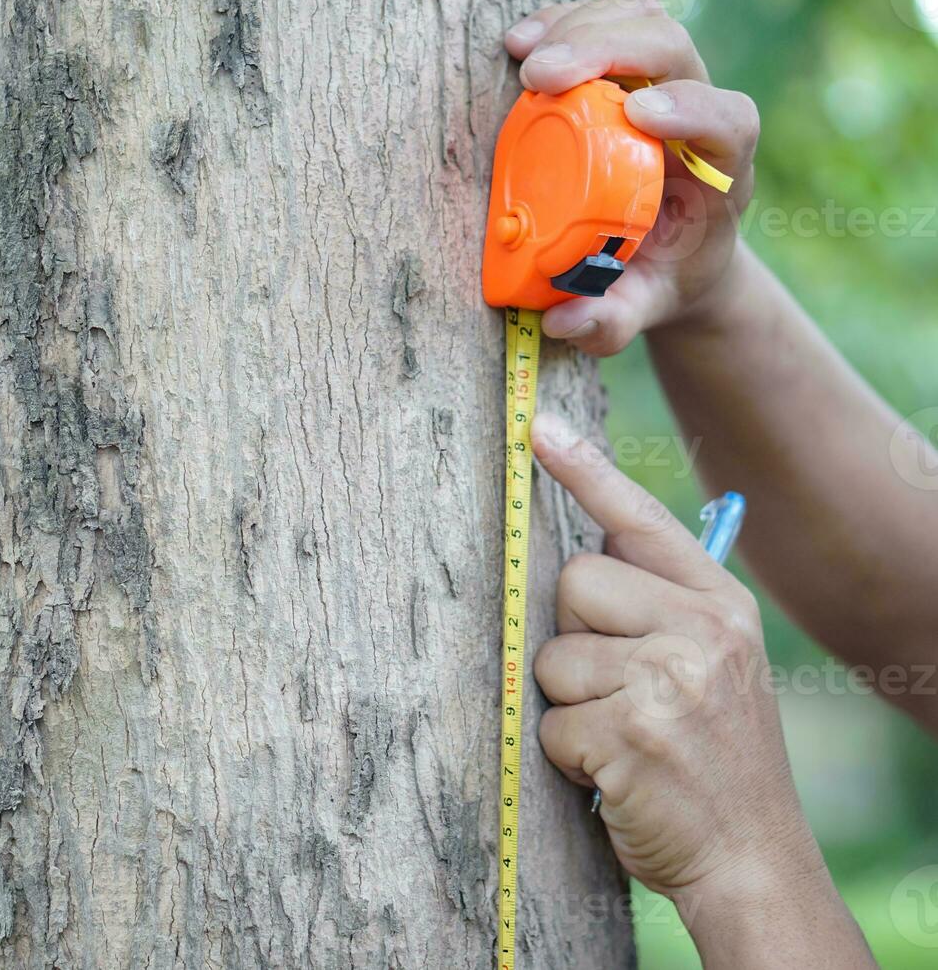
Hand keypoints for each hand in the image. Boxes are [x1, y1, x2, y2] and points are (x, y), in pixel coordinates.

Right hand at [503, 0, 759, 354]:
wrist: (670, 251)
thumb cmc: (658, 278)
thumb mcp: (644, 310)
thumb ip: (612, 323)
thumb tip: (564, 320)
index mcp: (721, 170)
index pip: (728, 118)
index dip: (690, 107)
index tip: (638, 114)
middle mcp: (697, 113)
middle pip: (673, 48)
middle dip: (610, 50)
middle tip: (544, 77)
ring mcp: (663, 81)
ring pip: (641, 20)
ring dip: (582, 28)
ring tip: (527, 57)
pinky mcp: (626, 71)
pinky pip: (606, 22)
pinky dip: (563, 22)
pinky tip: (520, 42)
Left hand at [529, 413, 818, 910]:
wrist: (751, 857)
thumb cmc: (711, 756)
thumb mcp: (713, 667)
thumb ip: (659, 608)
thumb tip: (577, 555)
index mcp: (721, 605)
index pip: (643, 519)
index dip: (585, 472)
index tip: (535, 428)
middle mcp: (704, 630)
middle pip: (575, 580)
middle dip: (573, 635)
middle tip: (616, 689)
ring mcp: (671, 678)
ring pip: (552, 653)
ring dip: (568, 703)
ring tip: (620, 735)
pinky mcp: (634, 729)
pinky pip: (551, 718)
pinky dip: (568, 752)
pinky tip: (614, 771)